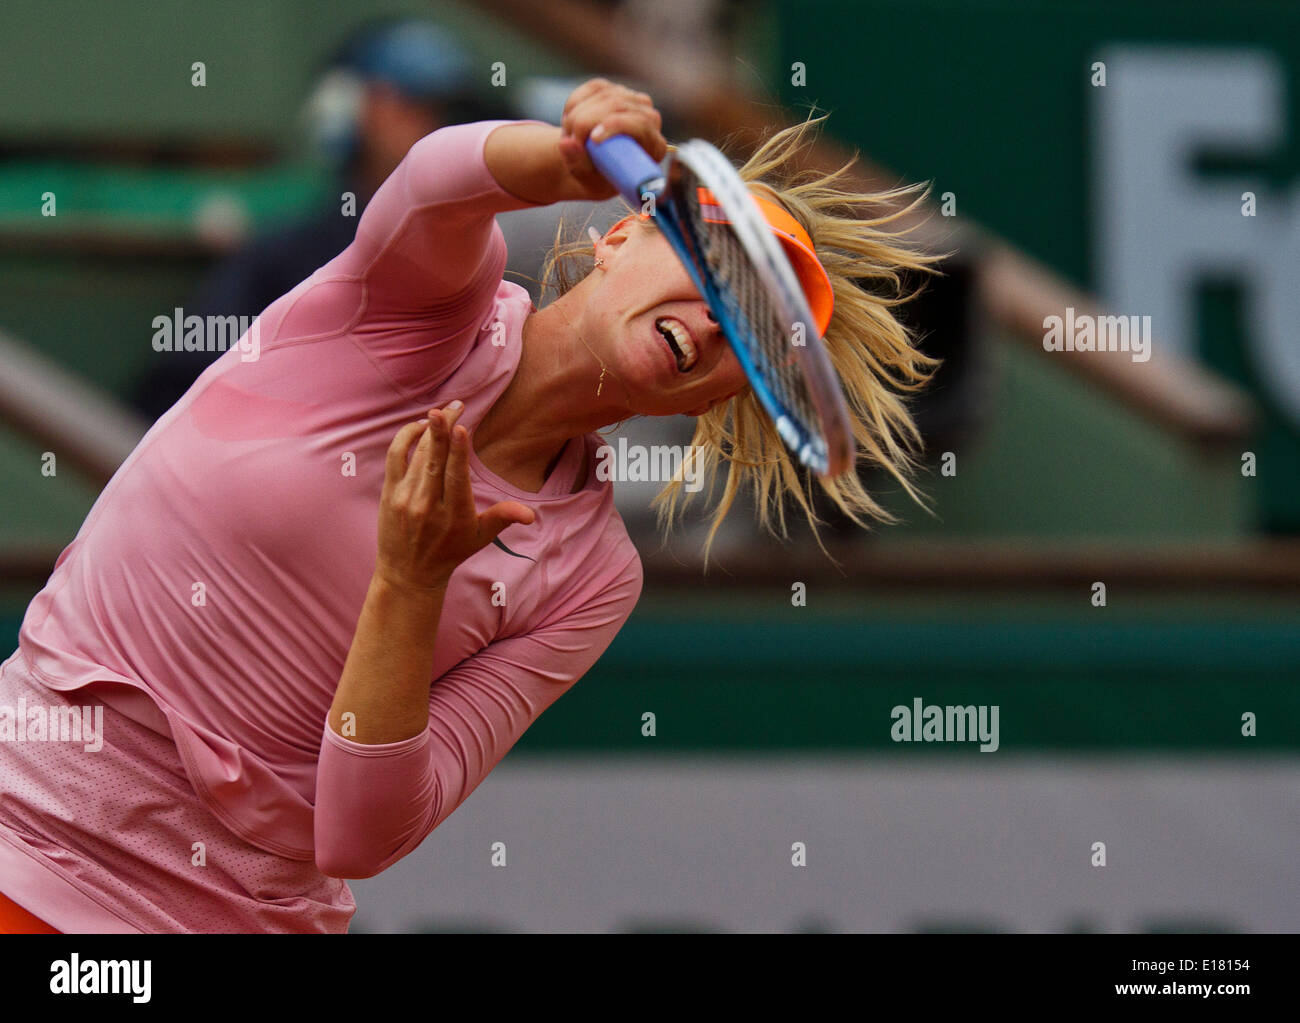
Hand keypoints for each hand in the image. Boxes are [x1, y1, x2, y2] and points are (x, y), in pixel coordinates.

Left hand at [375, 402, 535, 591]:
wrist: (409, 573)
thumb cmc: (450, 552)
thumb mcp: (480, 537)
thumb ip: (503, 518)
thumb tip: (531, 516)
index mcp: (454, 515)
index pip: (455, 477)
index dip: (457, 451)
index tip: (460, 427)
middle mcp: (428, 506)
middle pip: (434, 459)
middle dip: (443, 429)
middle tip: (455, 406)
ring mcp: (406, 498)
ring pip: (417, 455)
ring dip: (429, 429)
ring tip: (444, 411)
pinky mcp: (390, 493)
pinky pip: (395, 457)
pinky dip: (405, 438)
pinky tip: (420, 426)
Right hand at [556, 78, 666, 200]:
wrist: (592, 166)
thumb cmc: (597, 178)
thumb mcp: (586, 178)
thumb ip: (578, 163)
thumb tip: (566, 143)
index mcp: (654, 145)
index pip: (642, 123)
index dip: (616, 125)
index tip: (593, 139)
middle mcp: (649, 119)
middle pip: (619, 105)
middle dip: (588, 120)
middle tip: (571, 140)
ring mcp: (633, 101)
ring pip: (604, 94)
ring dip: (578, 114)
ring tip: (569, 135)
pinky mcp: (616, 90)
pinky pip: (593, 88)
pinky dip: (576, 103)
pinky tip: (569, 120)